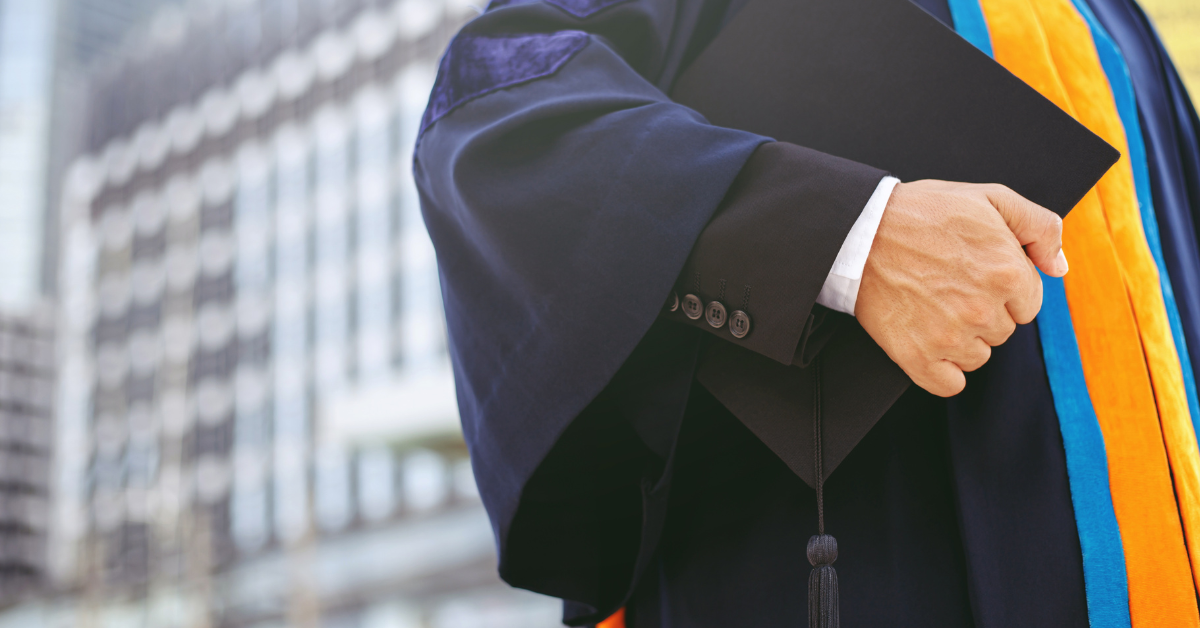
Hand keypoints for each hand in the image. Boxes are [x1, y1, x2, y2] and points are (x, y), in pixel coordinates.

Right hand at [854, 180, 1067, 396]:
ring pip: (978, 355)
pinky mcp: (918, 358)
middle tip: (950, 284)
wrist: (859, 232)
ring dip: (963, 339)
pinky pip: (950, 383)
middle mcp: (983, 310)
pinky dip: (943, 369)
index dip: (1005, 287)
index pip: (1029, 303)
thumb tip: (1060, 267)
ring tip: (933, 306)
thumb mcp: (989, 198)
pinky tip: (929, 340)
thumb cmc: (922, 212)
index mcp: (1008, 273)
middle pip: (1004, 331)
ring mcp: (950, 338)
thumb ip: (1040, 227)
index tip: (975, 272)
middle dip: (984, 311)